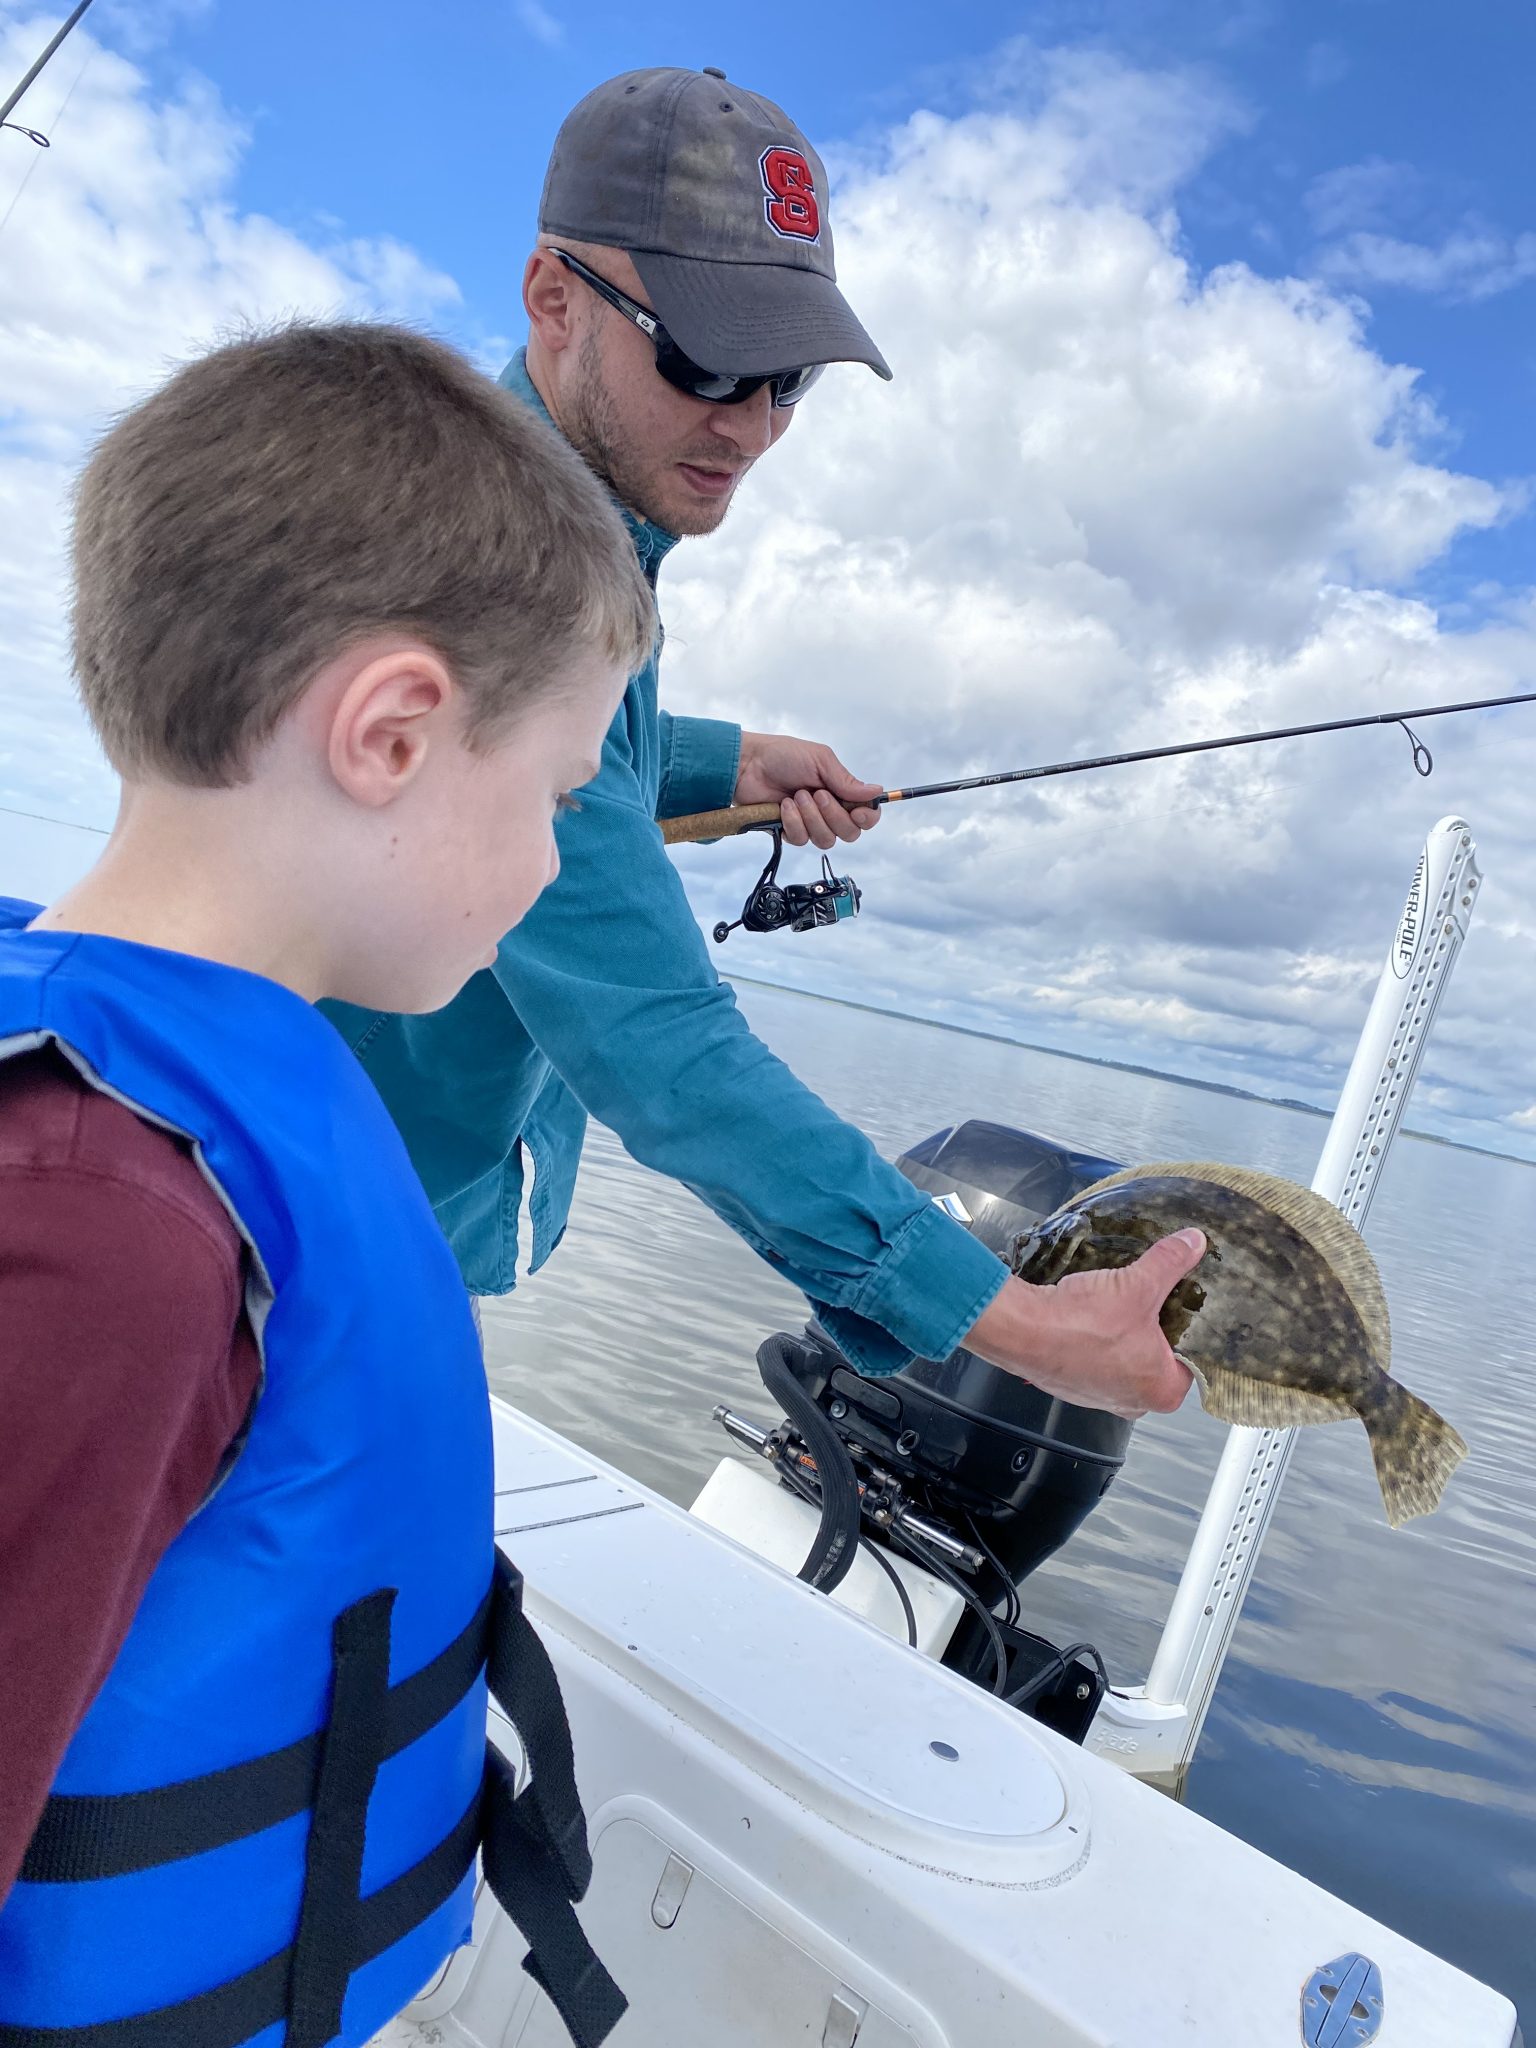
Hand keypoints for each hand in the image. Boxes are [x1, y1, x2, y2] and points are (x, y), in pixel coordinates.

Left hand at [735, 731, 882, 850]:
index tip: (858, 812)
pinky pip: (801, 840)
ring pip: (826, 840)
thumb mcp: (820, 761)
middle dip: (834, 816)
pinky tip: (783, 806)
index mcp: (841, 792)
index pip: (866, 816)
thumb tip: (876, 792)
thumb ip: (846, 781)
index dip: (867, 818)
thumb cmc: (783, 756)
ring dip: (812, 818)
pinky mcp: (790, 832)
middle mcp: (829, 811)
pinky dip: (793, 822)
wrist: (748, 765)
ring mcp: (810, 823)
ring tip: (796, 796)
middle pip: (849, 833)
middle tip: (817, 794)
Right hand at [962, 1230, 1204, 1420]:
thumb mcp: (1138, 1285)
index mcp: (1163, 1390)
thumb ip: (1170, 1262)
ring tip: (1122, 1302)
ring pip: (1125, 1359)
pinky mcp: (1072, 1385)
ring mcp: (1100, 1397)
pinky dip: (1096, 1340)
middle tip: (1155, 1298)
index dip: (1191, 1327)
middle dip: (1156, 1329)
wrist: (1023, 1331)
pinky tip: (1092, 1315)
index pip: (1193, 1359)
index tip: (1187, 1305)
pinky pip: (1095, 1360)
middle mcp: (1134, 1403)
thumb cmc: (1084, 1324)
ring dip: (1124, 1334)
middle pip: (1159, 1359)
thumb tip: (1193, 1241)